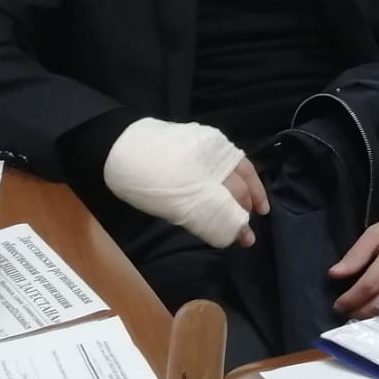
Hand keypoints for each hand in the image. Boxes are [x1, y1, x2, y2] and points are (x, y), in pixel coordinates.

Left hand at [102, 118, 267, 249]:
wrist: (120, 147)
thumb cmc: (140, 183)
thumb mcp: (169, 207)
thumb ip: (200, 216)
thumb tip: (224, 230)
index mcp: (203, 180)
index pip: (229, 204)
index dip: (238, 224)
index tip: (246, 240)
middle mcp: (214, 161)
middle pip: (238, 188)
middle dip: (246, 210)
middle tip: (249, 229)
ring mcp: (213, 148)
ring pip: (242, 171)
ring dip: (252, 190)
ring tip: (258, 206)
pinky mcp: (209, 138)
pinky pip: (233, 158)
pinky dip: (243, 174)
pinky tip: (243, 182)